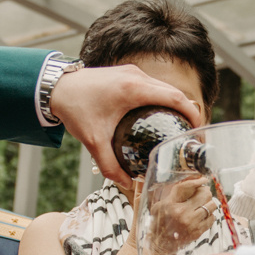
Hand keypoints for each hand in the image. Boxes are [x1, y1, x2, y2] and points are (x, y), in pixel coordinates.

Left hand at [50, 64, 204, 188]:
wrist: (55, 87)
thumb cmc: (74, 108)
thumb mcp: (93, 140)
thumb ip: (109, 165)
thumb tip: (126, 182)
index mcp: (133, 89)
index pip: (174, 97)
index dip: (192, 113)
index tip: (199, 129)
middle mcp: (136, 76)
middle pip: (173, 92)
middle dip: (187, 111)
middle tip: (191, 133)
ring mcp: (132, 72)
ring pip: (163, 87)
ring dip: (175, 103)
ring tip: (179, 126)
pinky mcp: (127, 73)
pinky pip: (152, 85)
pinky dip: (161, 98)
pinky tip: (159, 116)